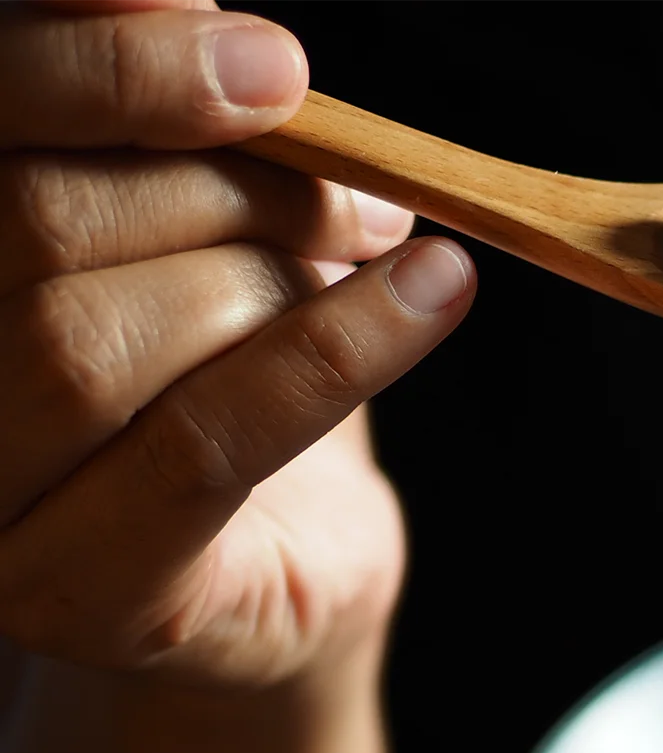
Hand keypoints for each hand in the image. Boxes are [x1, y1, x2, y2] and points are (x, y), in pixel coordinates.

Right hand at [0, 0, 474, 687]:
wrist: (274, 576)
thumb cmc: (216, 377)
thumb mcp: (190, 226)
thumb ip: (158, 124)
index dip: (100, 66)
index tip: (265, 58)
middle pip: (32, 225)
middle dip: (230, 183)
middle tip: (359, 192)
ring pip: (96, 339)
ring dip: (278, 277)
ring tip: (372, 258)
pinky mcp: (70, 597)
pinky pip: (202, 443)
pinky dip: (340, 350)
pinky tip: (436, 295)